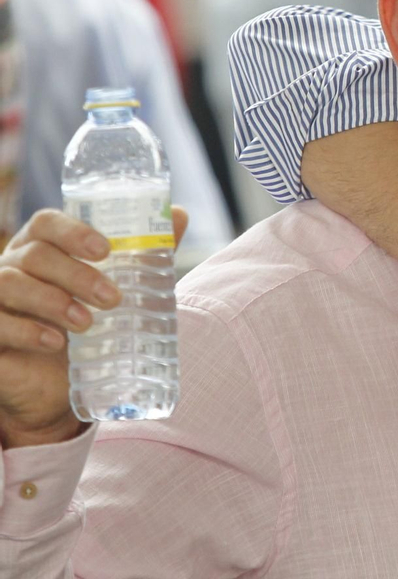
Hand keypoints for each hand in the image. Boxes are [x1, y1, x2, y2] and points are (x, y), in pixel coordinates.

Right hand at [0, 207, 187, 448]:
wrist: (55, 385)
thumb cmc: (87, 326)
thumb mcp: (119, 290)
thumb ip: (144, 253)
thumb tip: (178, 214)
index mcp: (41, 247)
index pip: (46, 223)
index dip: (73, 231)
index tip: (106, 250)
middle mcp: (11, 267)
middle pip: (35, 255)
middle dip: (76, 274)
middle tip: (112, 298)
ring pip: (9, 283)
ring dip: (52, 301)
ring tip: (86, 323)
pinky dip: (25, 331)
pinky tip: (54, 342)